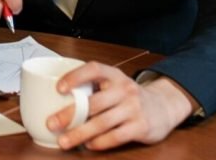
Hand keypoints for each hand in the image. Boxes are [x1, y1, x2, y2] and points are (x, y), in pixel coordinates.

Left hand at [48, 63, 194, 149]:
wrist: (164, 106)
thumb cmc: (128, 96)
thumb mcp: (114, 84)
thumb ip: (92, 88)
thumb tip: (55, 99)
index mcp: (114, 75)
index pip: (93, 69)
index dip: (75, 76)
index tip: (58, 88)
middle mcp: (125, 89)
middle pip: (93, 102)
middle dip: (69, 114)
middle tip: (51, 123)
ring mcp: (134, 108)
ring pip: (102, 122)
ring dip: (80, 133)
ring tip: (64, 141)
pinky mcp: (141, 127)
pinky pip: (116, 136)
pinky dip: (100, 142)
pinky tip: (88, 145)